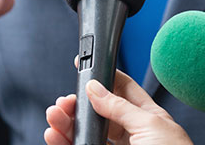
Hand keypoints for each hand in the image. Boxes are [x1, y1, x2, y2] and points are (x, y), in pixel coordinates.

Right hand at [44, 68, 191, 144]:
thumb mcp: (150, 125)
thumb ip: (120, 106)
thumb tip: (95, 88)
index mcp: (148, 117)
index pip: (121, 89)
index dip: (103, 77)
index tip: (83, 67)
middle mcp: (131, 134)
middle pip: (98, 112)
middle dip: (78, 103)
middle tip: (64, 102)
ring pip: (86, 133)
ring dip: (66, 122)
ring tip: (54, 116)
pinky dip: (64, 142)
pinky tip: (56, 135)